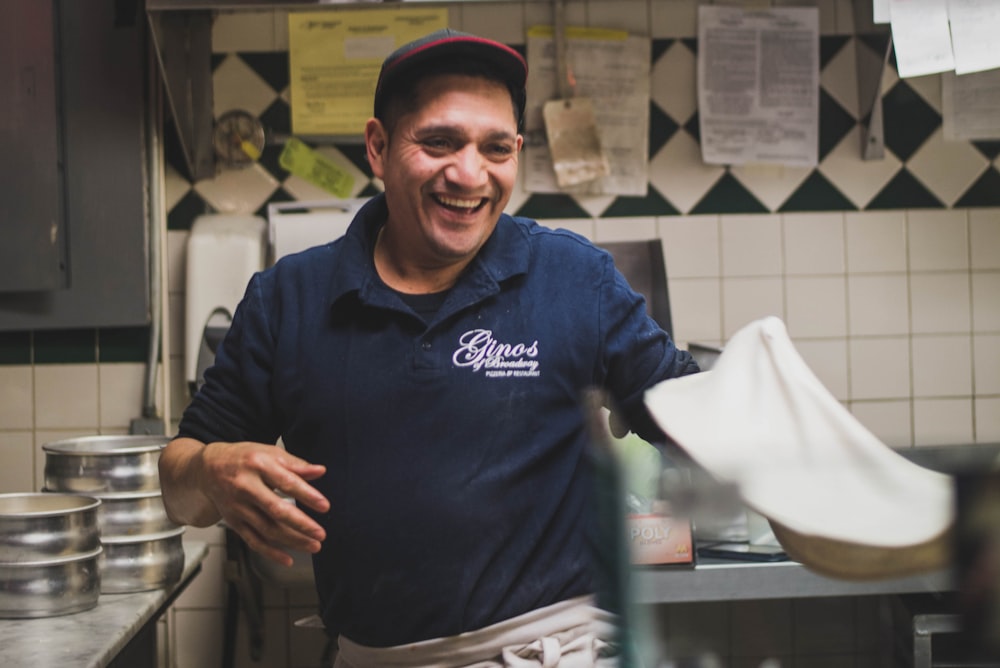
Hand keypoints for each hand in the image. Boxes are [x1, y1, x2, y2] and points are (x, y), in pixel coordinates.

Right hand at [197, 441, 329, 566]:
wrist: (207, 469)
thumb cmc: (243, 458)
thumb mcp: (270, 453)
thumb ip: (296, 464)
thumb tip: (320, 471)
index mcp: (258, 465)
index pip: (286, 482)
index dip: (307, 495)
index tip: (324, 506)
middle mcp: (246, 487)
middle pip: (275, 510)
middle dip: (300, 524)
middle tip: (320, 533)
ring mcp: (238, 507)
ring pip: (267, 529)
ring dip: (292, 541)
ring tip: (314, 546)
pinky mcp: (233, 522)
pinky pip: (253, 540)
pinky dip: (270, 553)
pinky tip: (288, 559)